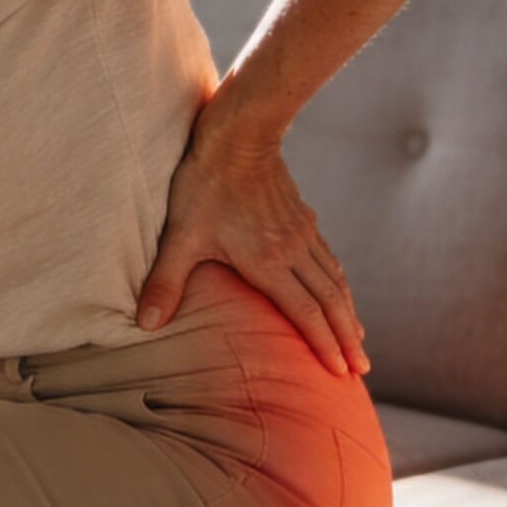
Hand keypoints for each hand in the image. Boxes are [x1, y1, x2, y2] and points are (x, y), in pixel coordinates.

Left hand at [136, 124, 370, 378]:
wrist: (238, 133)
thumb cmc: (205, 184)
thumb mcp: (180, 235)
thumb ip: (166, 281)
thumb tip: (144, 323)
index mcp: (268, 263)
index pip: (305, 313)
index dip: (324, 344)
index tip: (342, 372)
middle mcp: (293, 251)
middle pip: (329, 302)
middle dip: (345, 338)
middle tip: (362, 370)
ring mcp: (301, 232)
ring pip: (334, 280)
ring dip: (348, 312)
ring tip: (358, 339)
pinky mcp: (301, 217)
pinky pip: (328, 258)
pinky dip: (339, 282)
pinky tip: (340, 290)